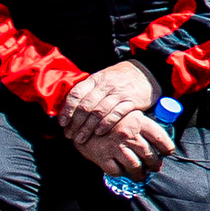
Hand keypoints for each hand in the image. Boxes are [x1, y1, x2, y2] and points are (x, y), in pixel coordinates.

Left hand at [56, 59, 167, 175]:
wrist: (147, 71)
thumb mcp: (103, 78)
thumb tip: (69, 109)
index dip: (67, 110)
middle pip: (85, 106)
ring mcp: (118, 93)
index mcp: (95, 79)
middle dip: (75, 123)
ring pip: (98, 112)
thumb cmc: (121, 78)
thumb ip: (89, 91)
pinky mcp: (131, 101)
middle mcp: (105, 85)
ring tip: (81, 138)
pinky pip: (115, 114)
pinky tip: (99, 133)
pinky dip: (105, 124)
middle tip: (70, 135)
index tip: (62, 123)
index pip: (76, 94)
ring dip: (87, 128)